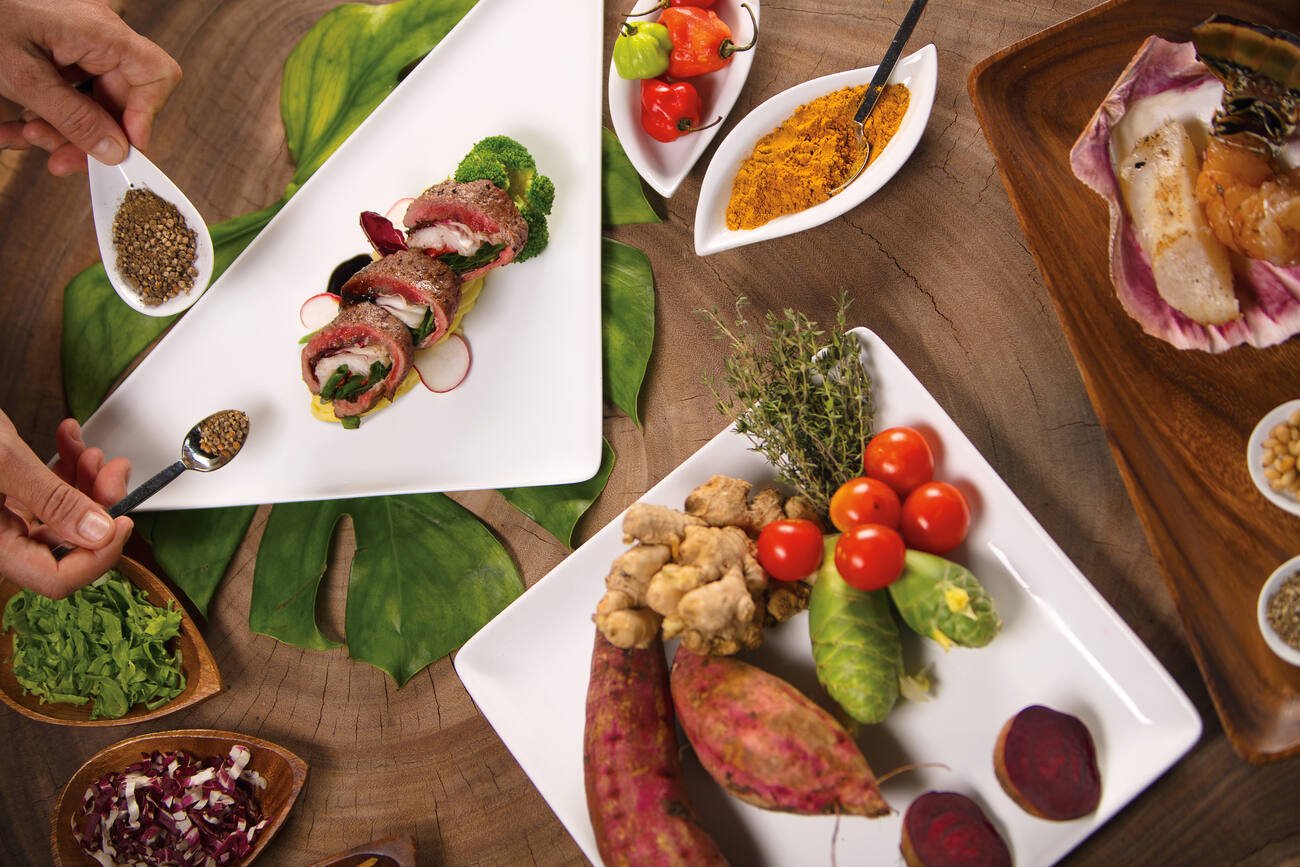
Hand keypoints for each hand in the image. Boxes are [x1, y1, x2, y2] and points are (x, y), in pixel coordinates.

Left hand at [0, 0, 180, 175]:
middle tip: (60, 159)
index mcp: (98, 31)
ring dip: (63, 128)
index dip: (146, 117)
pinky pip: (67, 88)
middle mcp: (96, 33)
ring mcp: (77, 40)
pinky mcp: (58, 46)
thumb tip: (113, 149)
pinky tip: (16, 125)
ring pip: (92, 99)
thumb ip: (72, 117)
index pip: (156, 76)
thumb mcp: (22, 76)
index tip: (121, 147)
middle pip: (121, 96)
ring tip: (27, 136)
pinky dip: (46, 112)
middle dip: (90, 134)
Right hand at [0, 414, 131, 597]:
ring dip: (85, 480)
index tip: (125, 521)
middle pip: (65, 543)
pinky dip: (62, 465)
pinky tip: (68, 439)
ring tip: (90, 451)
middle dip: (98, 505)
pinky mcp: (2, 492)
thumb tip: (98, 533)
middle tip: (114, 472)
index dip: (98, 556)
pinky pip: (43, 491)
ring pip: (60, 514)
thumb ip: (51, 499)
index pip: (54, 579)